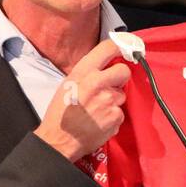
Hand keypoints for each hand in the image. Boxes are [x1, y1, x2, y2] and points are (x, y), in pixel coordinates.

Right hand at [34, 39, 130, 162]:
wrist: (58, 140)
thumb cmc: (60, 112)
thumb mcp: (67, 83)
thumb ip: (87, 73)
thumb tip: (105, 66)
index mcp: (84, 72)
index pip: (108, 48)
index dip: (120, 46)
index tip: (127, 47)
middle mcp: (98, 83)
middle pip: (124, 71)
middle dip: (120, 77)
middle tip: (110, 86)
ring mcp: (109, 101)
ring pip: (122, 95)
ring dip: (113, 100)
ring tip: (97, 110)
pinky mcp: (116, 117)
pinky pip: (120, 112)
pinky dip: (112, 116)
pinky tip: (99, 121)